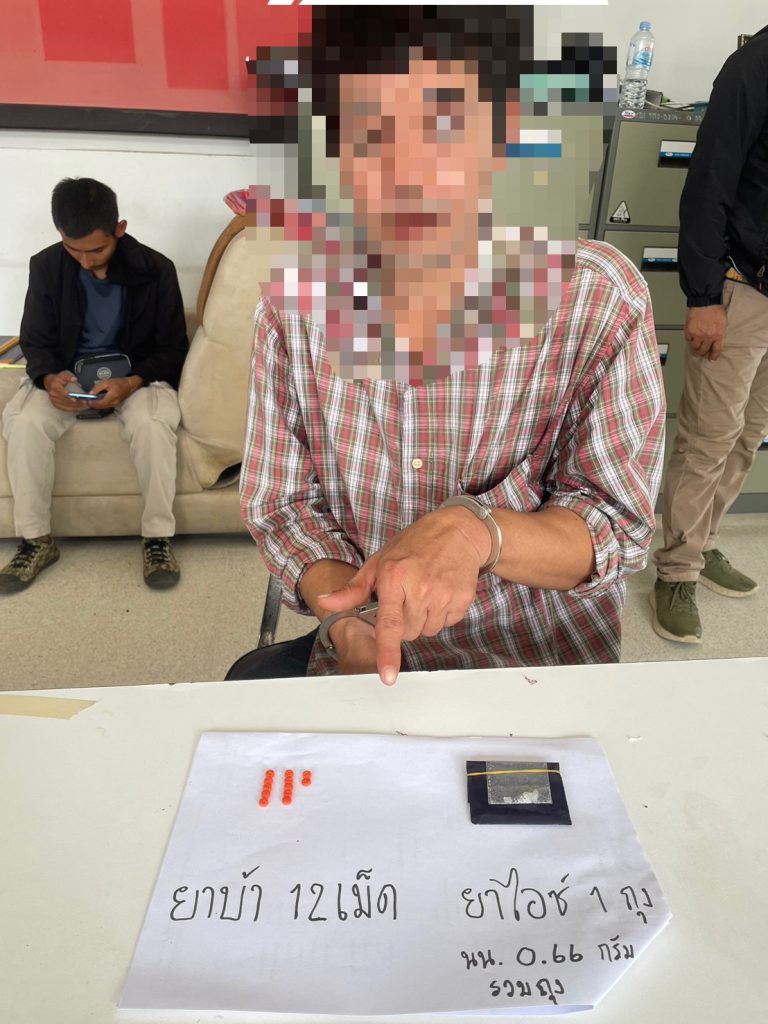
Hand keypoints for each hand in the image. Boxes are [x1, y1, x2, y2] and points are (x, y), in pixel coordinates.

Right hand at [43, 371, 86, 411]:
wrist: (50, 383)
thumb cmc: (58, 380)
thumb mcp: (63, 375)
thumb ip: (68, 377)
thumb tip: (74, 379)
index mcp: (55, 387)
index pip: (62, 393)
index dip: (68, 397)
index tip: (75, 399)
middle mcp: (53, 395)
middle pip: (66, 401)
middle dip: (76, 403)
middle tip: (85, 402)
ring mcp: (54, 401)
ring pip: (67, 406)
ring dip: (76, 407)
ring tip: (85, 406)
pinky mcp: (56, 405)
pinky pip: (66, 409)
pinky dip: (74, 409)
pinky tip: (80, 408)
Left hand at [89, 376, 141, 409]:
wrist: (129, 386)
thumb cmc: (118, 383)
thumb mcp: (106, 382)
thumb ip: (98, 388)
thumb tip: (90, 393)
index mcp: (111, 397)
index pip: (100, 403)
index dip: (92, 403)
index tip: (87, 401)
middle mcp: (113, 403)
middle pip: (100, 407)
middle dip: (93, 405)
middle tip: (87, 402)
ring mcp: (115, 405)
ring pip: (103, 407)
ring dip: (96, 405)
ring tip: (91, 401)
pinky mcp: (115, 405)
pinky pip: (106, 406)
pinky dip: (101, 405)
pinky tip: (98, 401)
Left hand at [318, 506, 489, 685]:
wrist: (457, 531)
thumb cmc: (414, 545)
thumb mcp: (379, 562)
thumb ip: (353, 589)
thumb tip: (325, 602)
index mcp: (394, 577)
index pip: (389, 624)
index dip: (388, 653)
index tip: (388, 676)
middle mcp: (420, 588)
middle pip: (407, 633)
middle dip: (404, 621)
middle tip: (408, 595)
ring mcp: (443, 594)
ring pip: (427, 631)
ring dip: (424, 619)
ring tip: (426, 591)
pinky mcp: (461, 599)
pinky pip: (447, 623)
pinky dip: (442, 614)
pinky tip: (441, 592)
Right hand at [684, 305, 726, 360]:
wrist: (705, 301)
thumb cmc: (715, 309)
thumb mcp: (722, 323)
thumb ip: (719, 333)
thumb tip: (716, 341)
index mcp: (718, 335)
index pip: (716, 350)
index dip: (713, 356)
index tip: (711, 358)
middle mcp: (708, 337)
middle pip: (703, 351)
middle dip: (702, 353)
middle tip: (700, 353)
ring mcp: (698, 335)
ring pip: (694, 348)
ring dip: (694, 348)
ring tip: (694, 346)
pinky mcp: (690, 331)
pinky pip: (688, 340)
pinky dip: (689, 339)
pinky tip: (691, 337)